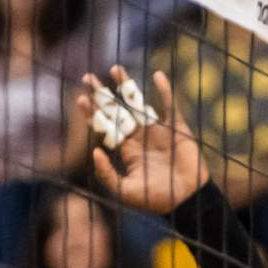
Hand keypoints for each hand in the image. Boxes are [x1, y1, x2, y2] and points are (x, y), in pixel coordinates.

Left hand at [85, 69, 203, 213]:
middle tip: (87, 78)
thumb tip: (94, 151)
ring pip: (138, 103)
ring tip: (114, 68)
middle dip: (102, 95)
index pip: (104, 126)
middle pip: (116, 110)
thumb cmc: (155, 199)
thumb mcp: (124, 191)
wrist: (187, 200)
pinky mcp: (176, 128)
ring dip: (126, 86)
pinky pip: (170, 106)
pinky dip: (165, 91)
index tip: (80, 99)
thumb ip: (108, 174)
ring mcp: (157, 130)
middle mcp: (138, 136)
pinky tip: (157, 75)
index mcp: (125, 149)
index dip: (92, 113)